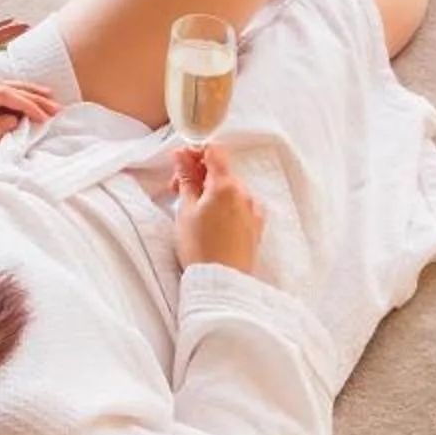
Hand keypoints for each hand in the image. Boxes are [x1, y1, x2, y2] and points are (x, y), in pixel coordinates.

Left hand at [0, 79, 58, 189]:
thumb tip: (14, 120)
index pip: (2, 93)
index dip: (27, 103)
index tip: (46, 115)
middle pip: (3, 86)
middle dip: (31, 95)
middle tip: (56, 105)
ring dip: (23, 94)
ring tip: (47, 97)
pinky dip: (10, 101)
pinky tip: (22, 105)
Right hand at [173, 146, 264, 275]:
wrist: (221, 282)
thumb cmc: (199, 248)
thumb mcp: (185, 211)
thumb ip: (186, 179)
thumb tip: (181, 156)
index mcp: (225, 186)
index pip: (214, 151)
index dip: (196, 152)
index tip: (182, 161)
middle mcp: (244, 193)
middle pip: (221, 170)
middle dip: (199, 174)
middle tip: (178, 188)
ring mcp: (254, 209)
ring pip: (230, 187)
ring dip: (212, 190)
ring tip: (194, 209)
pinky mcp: (257, 224)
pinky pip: (241, 204)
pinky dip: (226, 204)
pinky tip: (213, 219)